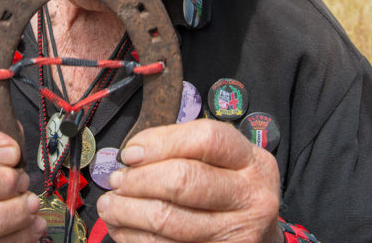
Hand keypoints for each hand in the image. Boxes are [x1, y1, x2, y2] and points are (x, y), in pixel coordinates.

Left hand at [96, 119, 281, 242]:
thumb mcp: (224, 161)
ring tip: (110, 205)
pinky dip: (135, 237)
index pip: (205, 139)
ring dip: (127, 211)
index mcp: (251, 162)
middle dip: (138, 180)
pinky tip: (123, 228)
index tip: (130, 153)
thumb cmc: (231, 192)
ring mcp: (237, 234)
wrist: (260, 236)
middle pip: (183, 180)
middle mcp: (250, 197)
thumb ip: (183, 149)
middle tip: (116, 181)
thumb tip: (132, 154)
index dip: (160, 142)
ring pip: (169, 219)